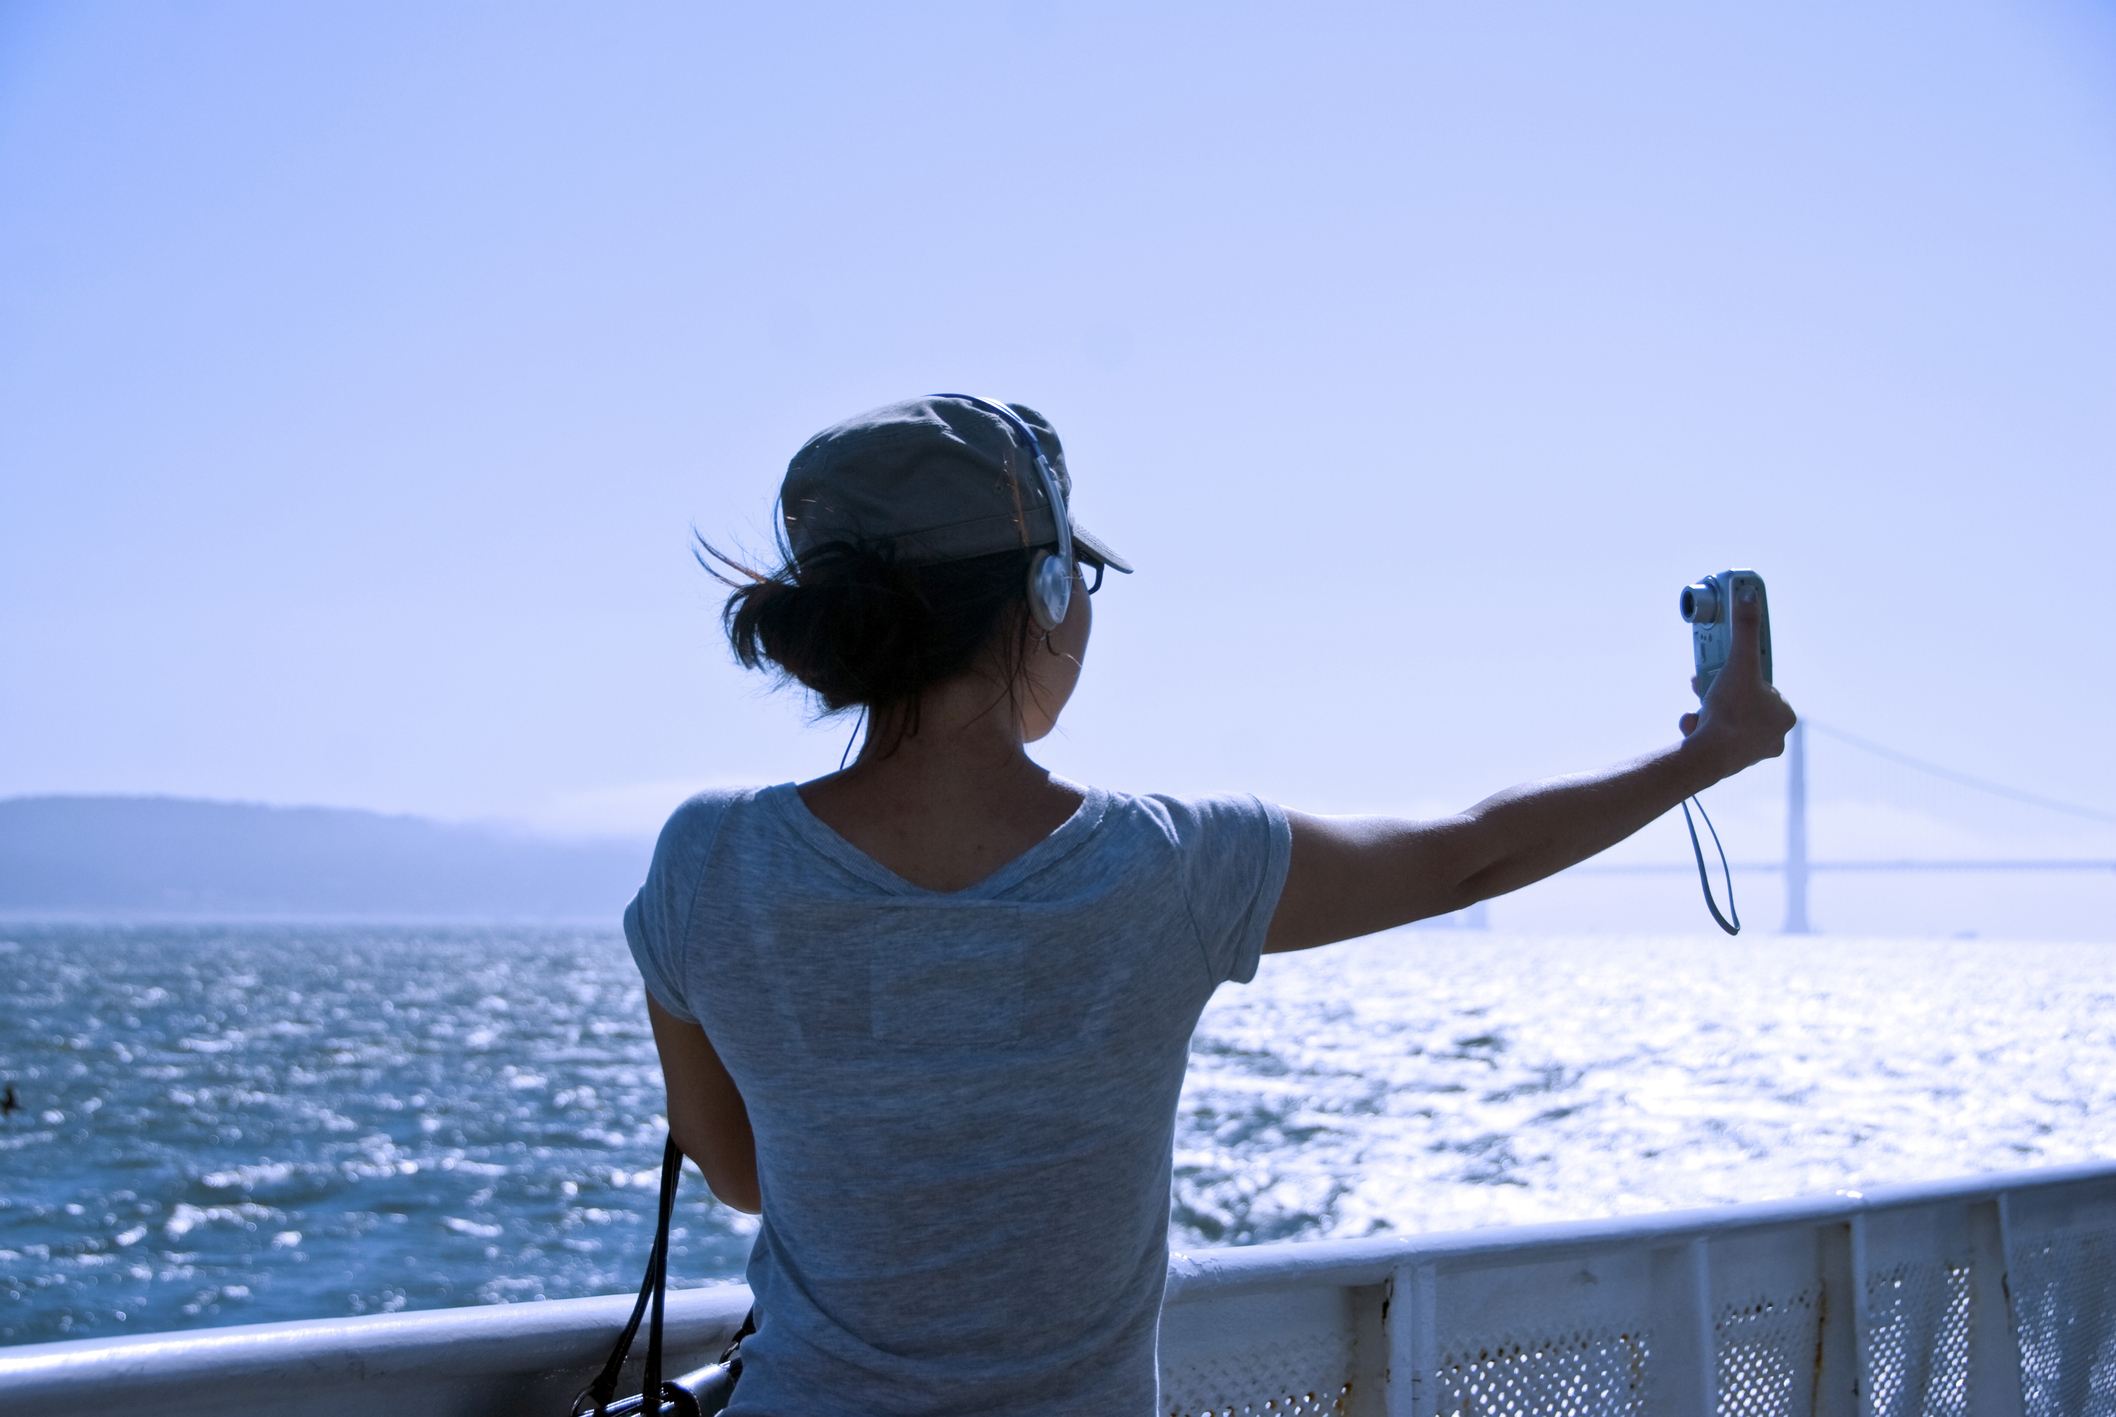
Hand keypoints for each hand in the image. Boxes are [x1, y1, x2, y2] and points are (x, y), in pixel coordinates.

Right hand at [1677, 586, 1795, 776]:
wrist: (1712, 755)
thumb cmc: (1732, 712)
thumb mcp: (1739, 663)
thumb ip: (1745, 629)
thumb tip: (1748, 595)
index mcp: (1784, 714)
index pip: (1762, 686)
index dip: (1741, 675)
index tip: (1725, 670)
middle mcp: (1775, 735)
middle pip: (1744, 703)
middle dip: (1722, 693)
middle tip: (1704, 685)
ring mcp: (1754, 752)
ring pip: (1729, 722)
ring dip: (1709, 711)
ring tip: (1696, 710)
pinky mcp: (1733, 763)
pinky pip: (1717, 740)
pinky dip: (1703, 729)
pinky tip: (1693, 726)